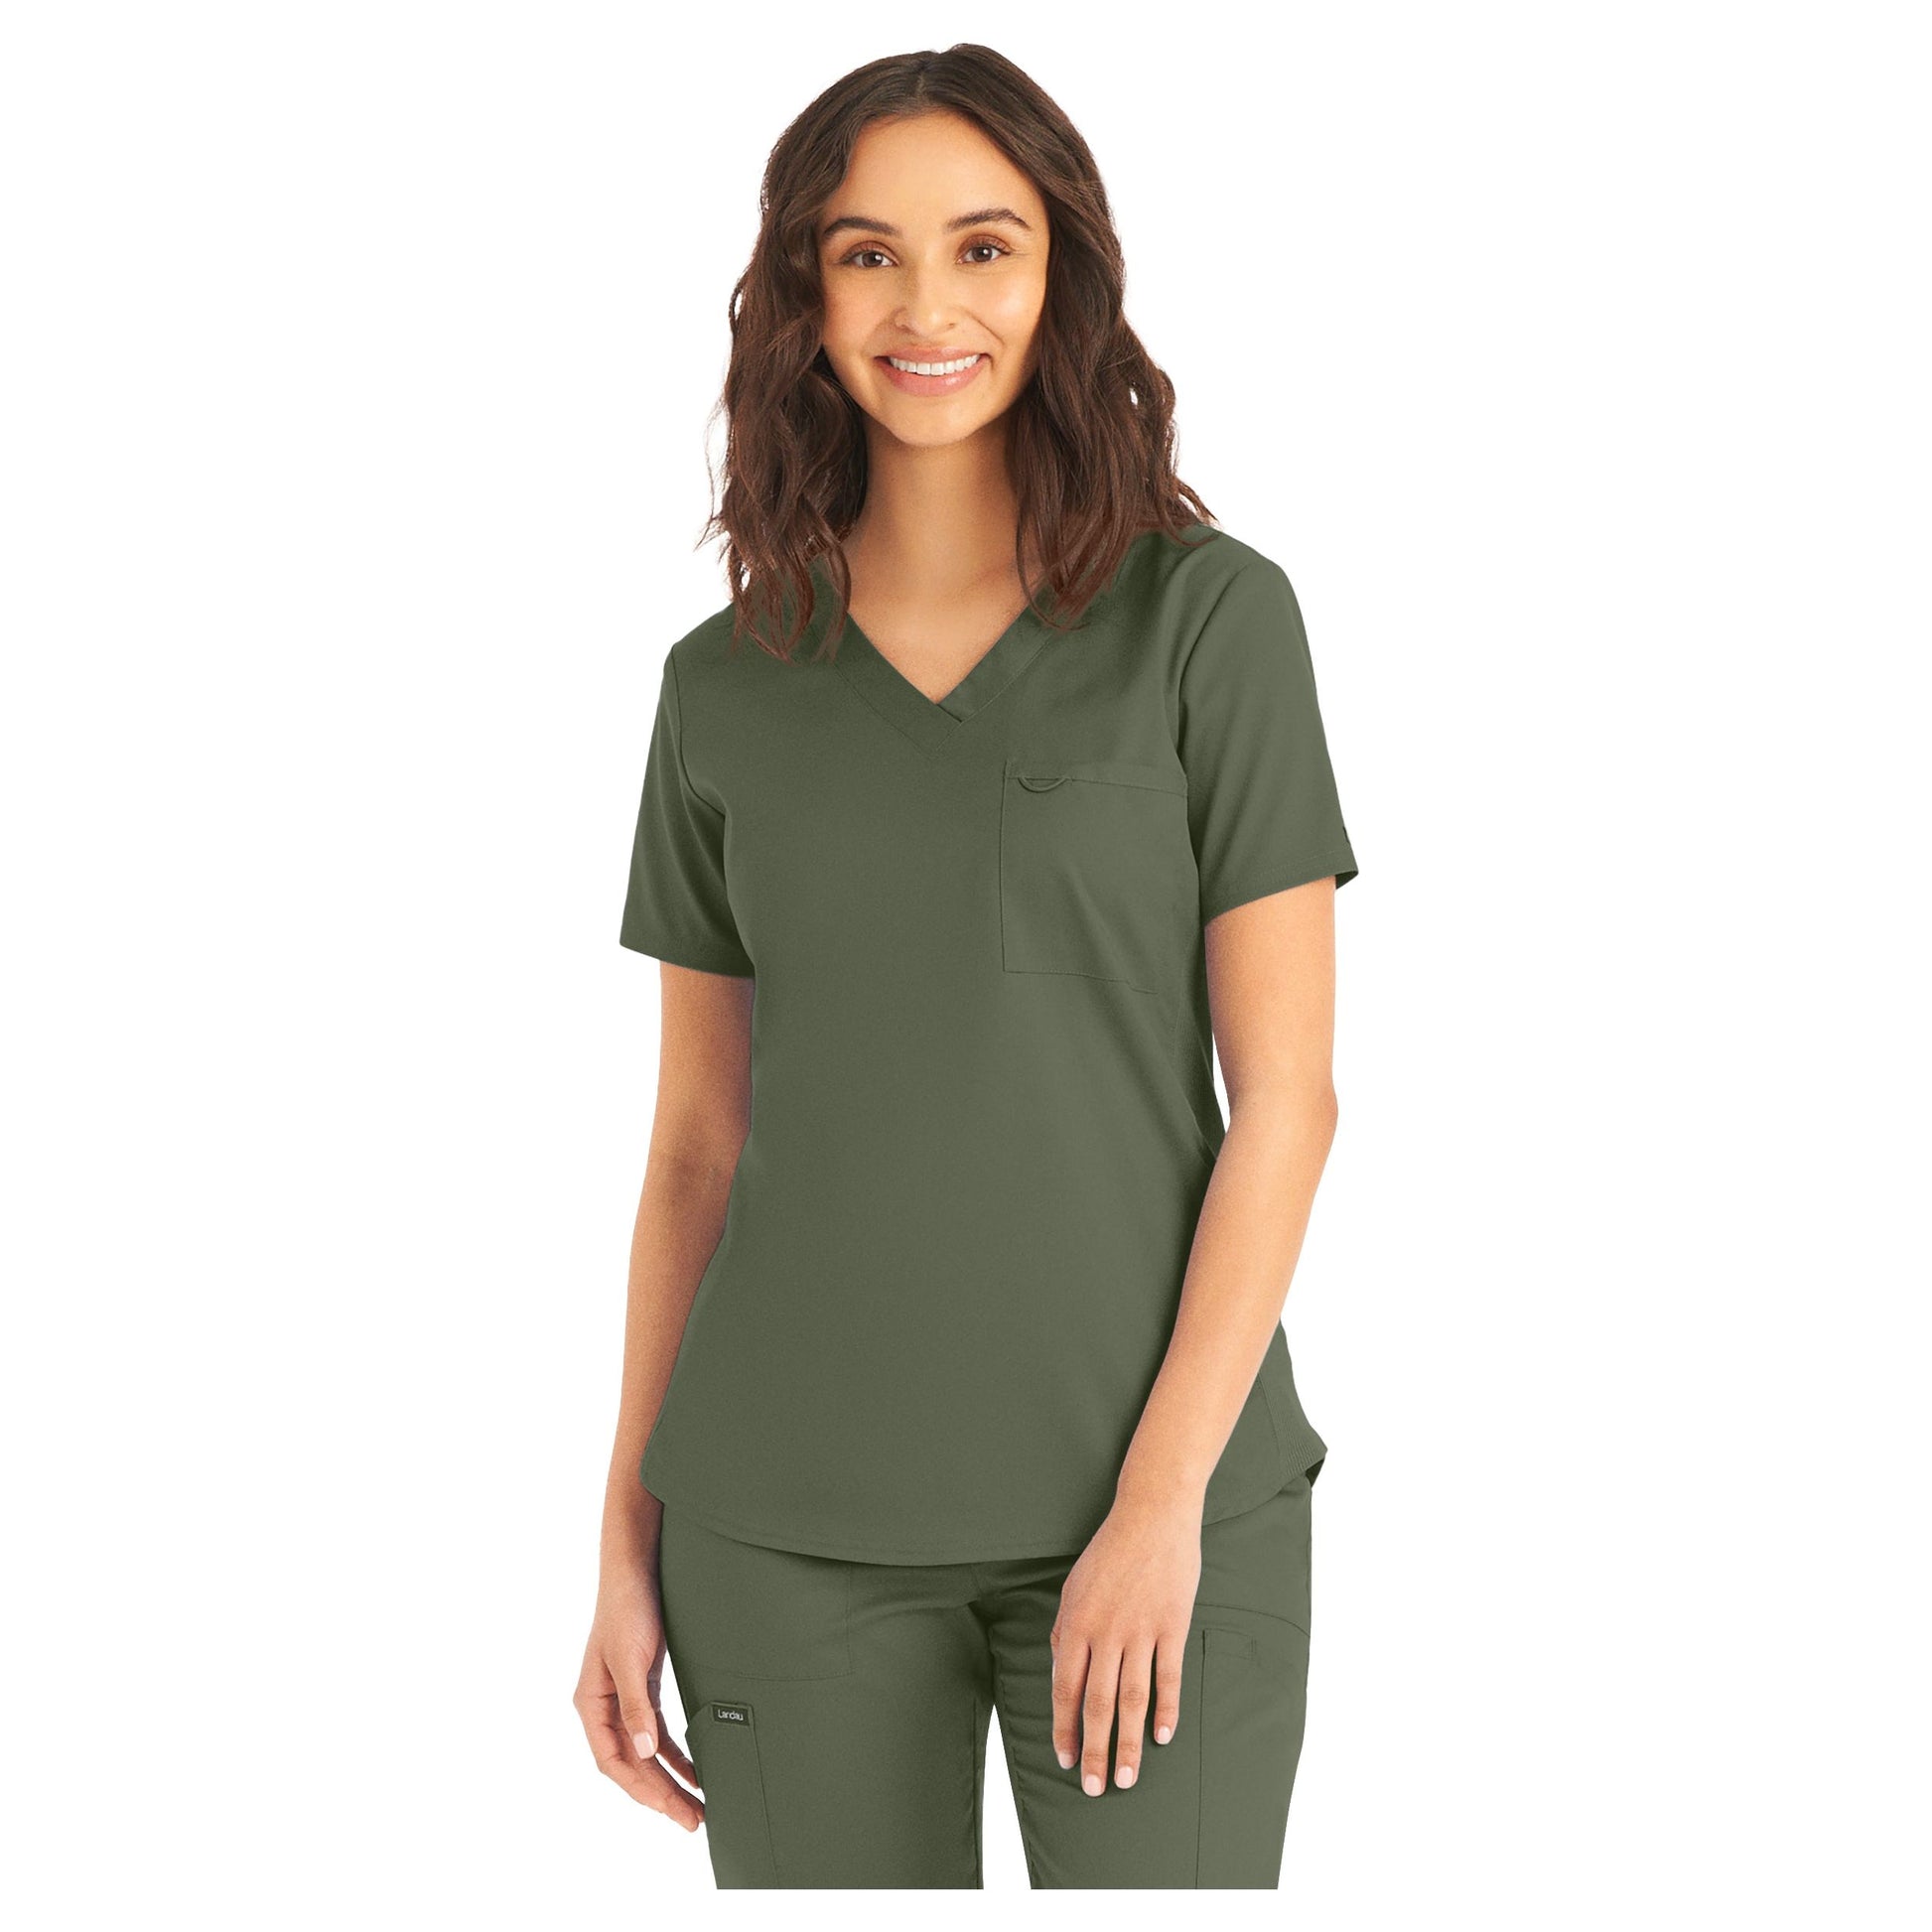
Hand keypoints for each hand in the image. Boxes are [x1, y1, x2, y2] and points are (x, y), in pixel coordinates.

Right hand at [574, 1549, 703, 1831]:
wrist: (637, 1568)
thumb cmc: (627, 1609)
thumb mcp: (631, 1659)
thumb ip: (635, 1707)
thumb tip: (644, 1753)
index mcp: (591, 1704)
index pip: (613, 1762)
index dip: (641, 1788)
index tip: (671, 1807)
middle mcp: (604, 1707)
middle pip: (632, 1763)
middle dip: (661, 1793)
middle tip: (693, 1820)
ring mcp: (623, 1698)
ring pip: (645, 1752)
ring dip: (669, 1779)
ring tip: (696, 1806)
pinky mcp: (643, 1686)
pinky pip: (657, 1732)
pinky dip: (675, 1752)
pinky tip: (694, 1769)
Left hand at [1049, 1488, 1203, 1793]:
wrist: (1151, 1516)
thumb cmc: (1108, 1552)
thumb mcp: (1074, 1587)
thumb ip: (1066, 1631)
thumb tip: (1063, 1672)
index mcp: (1075, 1624)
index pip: (1065, 1688)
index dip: (1065, 1727)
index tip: (1066, 1760)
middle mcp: (1105, 1632)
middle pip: (1098, 1703)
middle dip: (1095, 1750)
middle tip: (1096, 1788)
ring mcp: (1140, 1630)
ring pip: (1132, 1699)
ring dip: (1128, 1743)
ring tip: (1126, 1777)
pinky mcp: (1171, 1625)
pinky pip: (1168, 1676)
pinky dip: (1166, 1709)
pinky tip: (1161, 1737)